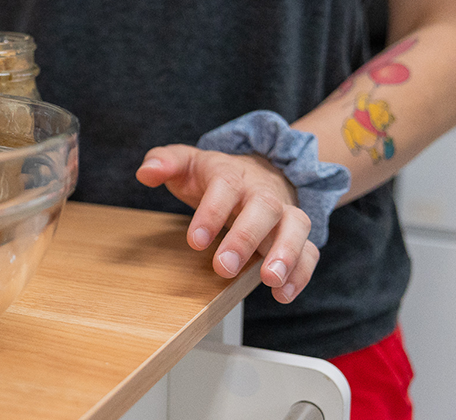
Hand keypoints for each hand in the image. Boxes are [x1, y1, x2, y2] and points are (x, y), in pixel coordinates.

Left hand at [136, 144, 318, 303]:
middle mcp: (262, 192)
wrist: (259, 171)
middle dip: (245, 238)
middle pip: (264, 208)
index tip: (195, 241)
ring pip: (297, 226)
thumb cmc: (215, 175)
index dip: (211, 213)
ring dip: (286, 254)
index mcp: (231, 174)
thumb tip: (146, 172)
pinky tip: (283, 294)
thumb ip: (164, 162)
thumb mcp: (186, 163)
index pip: (225, 186)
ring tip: (270, 280)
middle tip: (224, 268)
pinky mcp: (297, 234)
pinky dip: (301, 272)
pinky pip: (309, 250)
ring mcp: (284, 212)